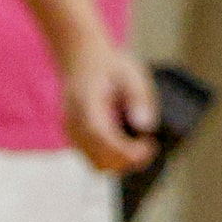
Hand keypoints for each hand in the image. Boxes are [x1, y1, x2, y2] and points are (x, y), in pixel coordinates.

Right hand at [61, 35, 158, 173]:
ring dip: (120, 163)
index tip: (149, 147)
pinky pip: (92, 157)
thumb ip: (138, 96)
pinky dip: (111, 158)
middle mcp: (73, 122)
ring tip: (143, 148)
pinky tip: (129, 146)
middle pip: (98, 158)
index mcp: (85, 103)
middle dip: (127, 161)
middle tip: (150, 148)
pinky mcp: (75, 137)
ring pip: (94, 163)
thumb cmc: (109, 65)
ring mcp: (71, 132)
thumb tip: (145, 127)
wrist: (81, 59)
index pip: (102, 138)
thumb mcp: (131, 72)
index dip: (126, 150)